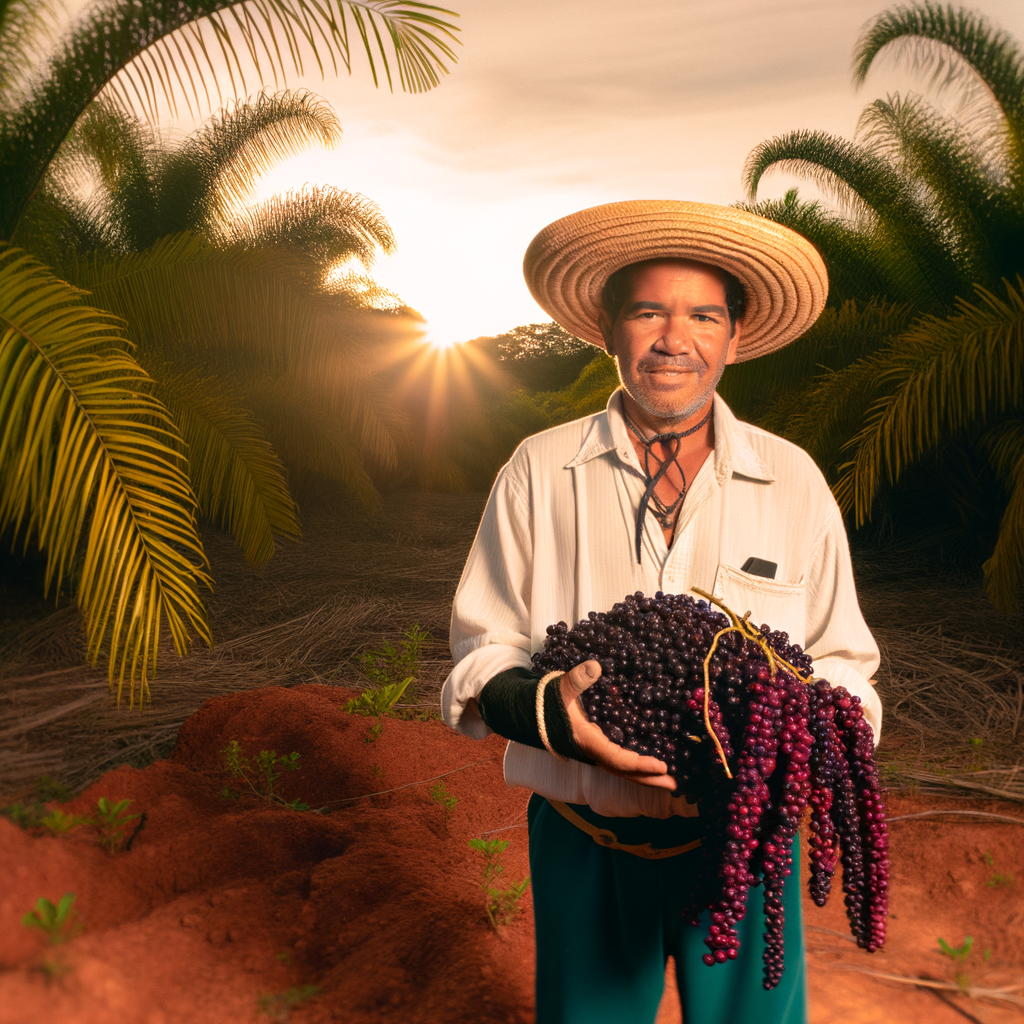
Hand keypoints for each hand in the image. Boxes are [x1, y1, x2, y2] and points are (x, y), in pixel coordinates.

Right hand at [558, 660, 675, 789]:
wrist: (532, 713)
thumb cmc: (549, 701)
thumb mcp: (562, 688)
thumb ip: (576, 679)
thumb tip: (595, 666)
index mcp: (587, 741)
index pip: (616, 759)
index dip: (639, 765)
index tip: (662, 766)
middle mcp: (593, 752)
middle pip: (624, 772)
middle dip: (649, 780)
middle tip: (676, 786)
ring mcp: (595, 752)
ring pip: (623, 770)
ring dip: (646, 777)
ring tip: (671, 782)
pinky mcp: (598, 748)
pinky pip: (620, 763)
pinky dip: (637, 768)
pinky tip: (653, 767)